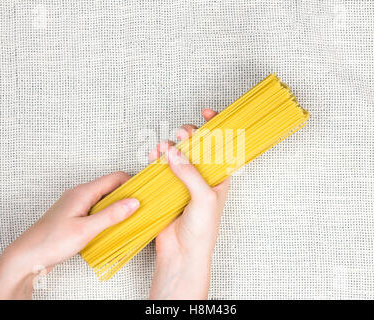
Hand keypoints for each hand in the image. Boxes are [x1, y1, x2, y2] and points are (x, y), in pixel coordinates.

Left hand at [0, 172, 139, 298]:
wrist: (27, 256)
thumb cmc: (51, 242)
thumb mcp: (86, 229)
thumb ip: (111, 215)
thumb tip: (133, 203)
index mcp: (83, 192)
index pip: (115, 178)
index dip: (132, 184)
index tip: (145, 194)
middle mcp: (80, 194)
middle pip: (111, 188)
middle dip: (127, 196)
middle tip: (141, 209)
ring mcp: (77, 205)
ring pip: (104, 200)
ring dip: (118, 208)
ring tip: (130, 220)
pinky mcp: (75, 216)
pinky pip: (97, 211)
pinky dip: (107, 217)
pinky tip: (112, 228)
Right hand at [149, 109, 229, 299]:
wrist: (182, 253)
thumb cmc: (202, 230)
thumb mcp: (204, 199)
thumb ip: (190, 174)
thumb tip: (175, 152)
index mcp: (219, 177)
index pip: (221, 146)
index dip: (217, 126)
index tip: (208, 113)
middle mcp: (202, 176)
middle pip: (196, 146)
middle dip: (188, 135)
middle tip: (181, 136)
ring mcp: (184, 181)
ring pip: (177, 154)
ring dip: (169, 146)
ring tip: (160, 148)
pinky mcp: (167, 188)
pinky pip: (162, 167)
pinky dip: (157, 159)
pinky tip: (153, 157)